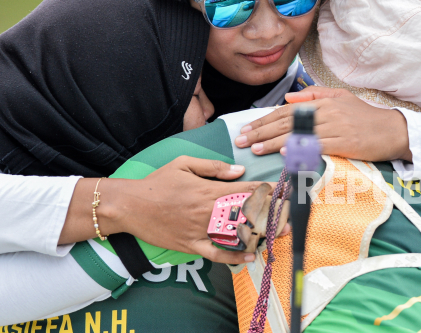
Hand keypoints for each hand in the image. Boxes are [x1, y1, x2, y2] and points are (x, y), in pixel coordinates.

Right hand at [102, 156, 272, 264]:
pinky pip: (215, 253)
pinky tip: (250, 256)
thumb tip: (239, 170)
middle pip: (246, 214)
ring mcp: (199, 230)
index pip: (245, 190)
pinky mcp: (190, 245)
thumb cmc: (156, 182)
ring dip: (259, 235)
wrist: (129, 205)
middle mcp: (207, 211)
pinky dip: (233, 256)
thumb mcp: (184, 164)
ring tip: (279, 234)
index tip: (284, 190)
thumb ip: (213, 167)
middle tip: (290, 216)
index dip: (267, 191)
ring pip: (235, 234)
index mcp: (208, 190)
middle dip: (270, 214)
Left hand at [235, 86, 411, 161]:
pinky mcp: (344, 143)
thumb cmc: (366, 116)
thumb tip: (288, 99)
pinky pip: (317, 146)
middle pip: (287, 122)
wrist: (394, 130)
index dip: (265, 120)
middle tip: (242, 140)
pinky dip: (300, 148)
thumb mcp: (341, 98)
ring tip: (255, 148)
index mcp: (323, 102)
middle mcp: (326, 112)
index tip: (248, 129)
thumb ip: (314, 95)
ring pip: (298, 134)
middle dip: (262, 131)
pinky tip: (285, 152)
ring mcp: (335, 128)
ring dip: (273, 142)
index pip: (287, 111)